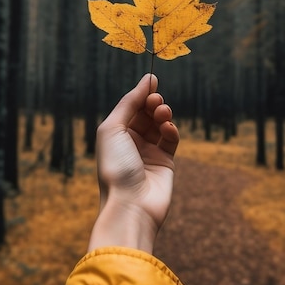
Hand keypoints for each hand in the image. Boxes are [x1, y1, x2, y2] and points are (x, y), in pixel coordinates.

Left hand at [87, 74, 179, 253]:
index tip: (152, 80)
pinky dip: (171, 130)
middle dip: (153, 103)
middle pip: (146, 113)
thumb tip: (147, 80)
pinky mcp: (165, 161)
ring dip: (163, 114)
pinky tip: (168, 129)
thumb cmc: (116, 166)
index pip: (130, 107)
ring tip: (162, 114)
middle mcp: (131, 141)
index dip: (141, 93)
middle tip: (156, 101)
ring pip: (160, 123)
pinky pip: (171, 138)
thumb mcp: (113, 128)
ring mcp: (149, 151)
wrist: (131, 204)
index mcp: (115, 134)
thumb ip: (129, 102)